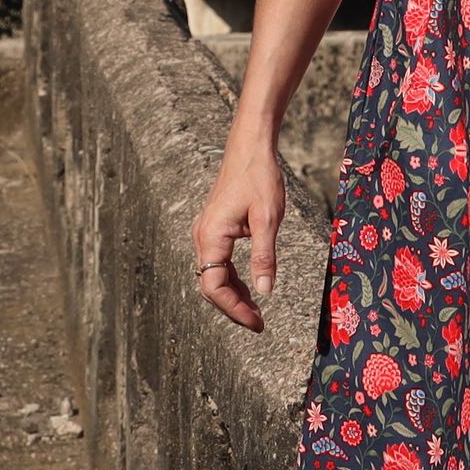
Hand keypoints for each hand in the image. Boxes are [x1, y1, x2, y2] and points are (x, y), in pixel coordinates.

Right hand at [192, 144, 285, 334]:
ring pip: (214, 275)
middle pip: (210, 285)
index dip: (234, 309)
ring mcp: (206, 232)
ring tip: (256, 311)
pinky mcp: (214, 228)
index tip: (256, 322)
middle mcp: (202, 237)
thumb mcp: (267, 218)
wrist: (250, 147)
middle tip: (259, 323)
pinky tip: (250, 285)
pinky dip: (232, 278)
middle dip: (233, 306)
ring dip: (233, 294)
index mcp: (210, 237)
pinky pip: (218, 261)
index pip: (213, 287)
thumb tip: (265, 291)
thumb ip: (264, 256)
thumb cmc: (260, 177)